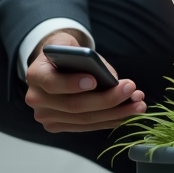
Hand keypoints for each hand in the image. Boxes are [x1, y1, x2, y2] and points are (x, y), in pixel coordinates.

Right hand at [25, 31, 145, 132]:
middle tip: (132, 89)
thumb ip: (88, 60)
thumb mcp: (73, 46)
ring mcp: (46, 116)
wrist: (54, 64)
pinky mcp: (58, 126)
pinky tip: (128, 114)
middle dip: (107, 99)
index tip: (95, 80)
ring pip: (84, 119)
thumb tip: (112, 81)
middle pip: (73, 105)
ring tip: (138, 104)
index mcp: (35, 74)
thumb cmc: (67, 52)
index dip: (73, 84)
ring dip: (115, 113)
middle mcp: (36, 99)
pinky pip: (87, 126)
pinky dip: (109, 120)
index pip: (52, 83)